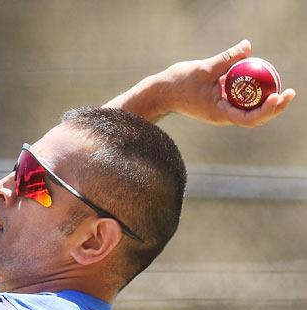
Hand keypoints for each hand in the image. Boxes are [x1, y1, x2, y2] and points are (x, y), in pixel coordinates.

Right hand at [161, 39, 295, 126]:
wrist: (163, 93)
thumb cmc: (180, 83)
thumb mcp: (205, 68)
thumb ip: (227, 59)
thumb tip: (248, 46)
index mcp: (219, 114)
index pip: (248, 118)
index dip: (265, 110)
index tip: (277, 96)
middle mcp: (223, 117)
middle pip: (254, 118)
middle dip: (274, 108)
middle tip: (290, 93)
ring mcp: (223, 112)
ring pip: (250, 112)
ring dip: (268, 103)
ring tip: (284, 90)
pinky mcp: (221, 105)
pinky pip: (242, 102)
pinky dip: (254, 93)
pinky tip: (264, 80)